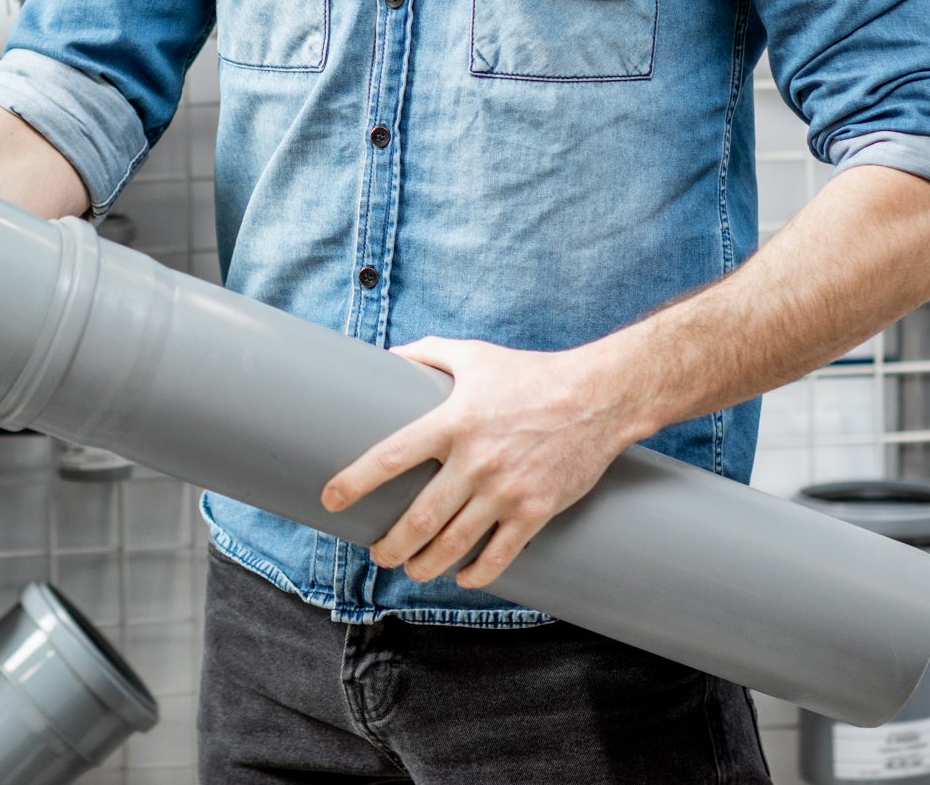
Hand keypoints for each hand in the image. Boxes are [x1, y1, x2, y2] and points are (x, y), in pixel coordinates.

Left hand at [320, 336, 638, 589]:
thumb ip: (428, 353)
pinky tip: (463, 577)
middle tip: (378, 553)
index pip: (392, 456)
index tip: (331, 499)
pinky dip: (478, 573)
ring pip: (454, 543)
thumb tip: (390, 355)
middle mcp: (476, 461)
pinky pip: (501, 554)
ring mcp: (507, 490)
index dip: (357, 480)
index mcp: (453, 422)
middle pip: (421, 518)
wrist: (598, 396)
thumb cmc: (531, 374)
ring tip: (412, 569)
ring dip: (426, 564)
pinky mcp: (536, 510)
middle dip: (392, 544)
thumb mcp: (475, 355)